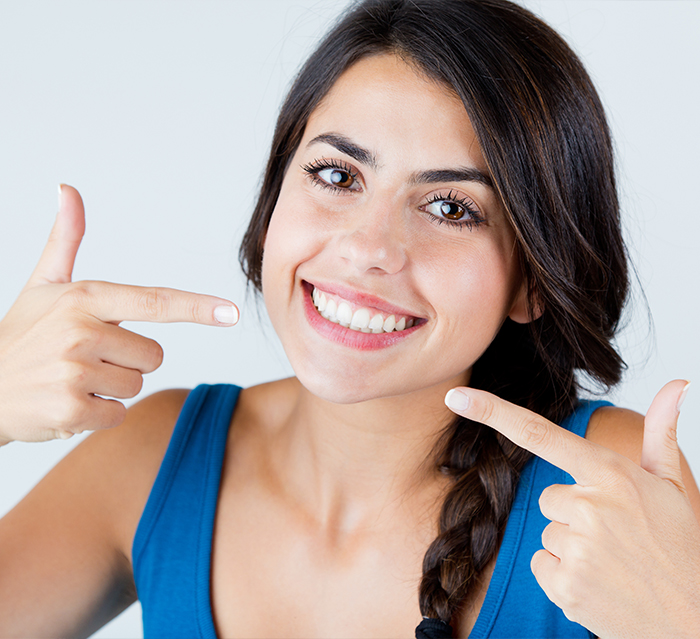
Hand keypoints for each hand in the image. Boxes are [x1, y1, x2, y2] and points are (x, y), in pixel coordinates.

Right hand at [0, 185, 238, 443]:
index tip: (232, 312)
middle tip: (85, 359)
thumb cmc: (20, 336)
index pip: (153, 302)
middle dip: (127, 361)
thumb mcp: (41, 286)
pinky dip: (97, 414)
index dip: (196, 307)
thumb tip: (68, 190)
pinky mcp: (71, 409)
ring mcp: (75, 372)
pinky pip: (117, 414)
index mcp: (83, 298)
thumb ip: (65, 242)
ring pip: (136, 385)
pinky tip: (66, 402)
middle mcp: (81, 331)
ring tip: (72, 379)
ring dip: (111, 389)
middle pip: (153, 355)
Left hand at [445, 381, 699, 638]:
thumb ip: (661, 431)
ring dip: (570, 546)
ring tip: (611, 562)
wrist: (694, 621)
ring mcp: (576, 548)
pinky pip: (540, 564)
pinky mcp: (565, 585)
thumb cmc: (679, 547)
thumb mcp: (671, 485)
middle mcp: (590, 506)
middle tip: (614, 536)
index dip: (492, 412)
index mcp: (611, 474)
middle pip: (547, 497)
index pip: (539, 434)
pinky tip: (598, 583)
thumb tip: (676, 382)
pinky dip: (562, 576)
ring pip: (544, 532)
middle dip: (572, 513)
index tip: (456, 397)